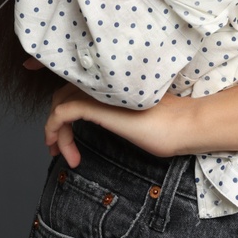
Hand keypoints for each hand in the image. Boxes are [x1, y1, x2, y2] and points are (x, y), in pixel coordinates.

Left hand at [38, 76, 196, 167]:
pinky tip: (62, 149)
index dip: (60, 100)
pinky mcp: (98, 106)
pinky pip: (63, 114)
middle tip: (58, 149)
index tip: (57, 129)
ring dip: (55, 132)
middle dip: (55, 123)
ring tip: (64, 155)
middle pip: (63, 95)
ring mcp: (99, 93)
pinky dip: (54, 129)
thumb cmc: (167, 124)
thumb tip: (103, 118)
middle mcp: (102, 82)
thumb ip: (116, 109)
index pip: (75, 83)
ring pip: (60, 105)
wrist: (183, 124)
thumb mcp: (133, 115)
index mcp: (111, 82)